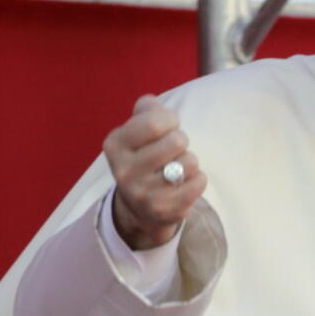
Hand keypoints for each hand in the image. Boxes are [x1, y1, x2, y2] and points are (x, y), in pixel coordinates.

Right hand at [103, 95, 206, 249]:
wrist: (138, 207)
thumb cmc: (144, 156)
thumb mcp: (137, 129)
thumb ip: (147, 109)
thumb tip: (151, 104)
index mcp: (115, 145)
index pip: (155, 122)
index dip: (170, 119)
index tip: (168, 126)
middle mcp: (124, 171)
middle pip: (177, 141)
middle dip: (182, 141)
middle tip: (173, 151)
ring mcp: (142, 193)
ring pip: (189, 162)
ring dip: (190, 162)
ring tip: (177, 168)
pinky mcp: (163, 210)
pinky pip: (198, 183)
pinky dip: (199, 179)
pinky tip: (186, 182)